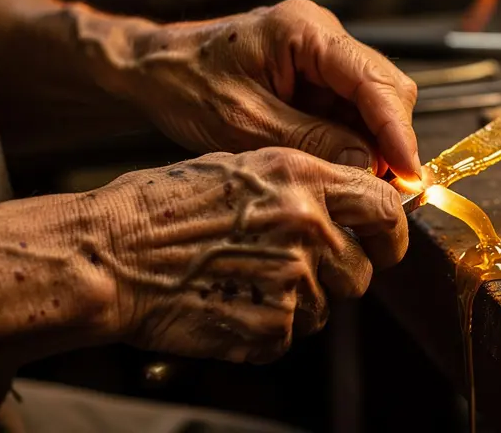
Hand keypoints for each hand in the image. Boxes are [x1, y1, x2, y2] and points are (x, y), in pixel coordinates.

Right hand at [88, 148, 406, 362]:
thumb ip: (302, 185)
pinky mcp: (270, 325)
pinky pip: (292, 334)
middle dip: (338, 274)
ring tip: (247, 280)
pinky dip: (268, 326)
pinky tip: (232, 301)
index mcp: (301, 180)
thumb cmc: (160, 207)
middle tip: (294, 268)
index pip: (385, 207)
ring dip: (299, 301)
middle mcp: (306, 227)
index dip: (389, 231)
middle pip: (362, 269)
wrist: (110, 255)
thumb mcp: (240, 167)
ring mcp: (292, 280)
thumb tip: (344, 203)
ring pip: (327, 306)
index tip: (384, 242)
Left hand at [121, 0, 420, 180]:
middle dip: (392, 139)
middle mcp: (323, 35)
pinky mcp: (316, 76)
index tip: (410, 173)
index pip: (373, 80)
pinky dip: (355, 141)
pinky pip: (351, 110)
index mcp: (304, 30)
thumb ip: (309, 141)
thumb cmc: (185, 83)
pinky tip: (347, 170)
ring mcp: (322, 55)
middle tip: (390, 190)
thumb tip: (367, 166)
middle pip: (386, 88)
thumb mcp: (243, 122)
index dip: (397, 130)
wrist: (153, 69)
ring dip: (375, 144)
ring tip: (367, 187)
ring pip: (374, 102)